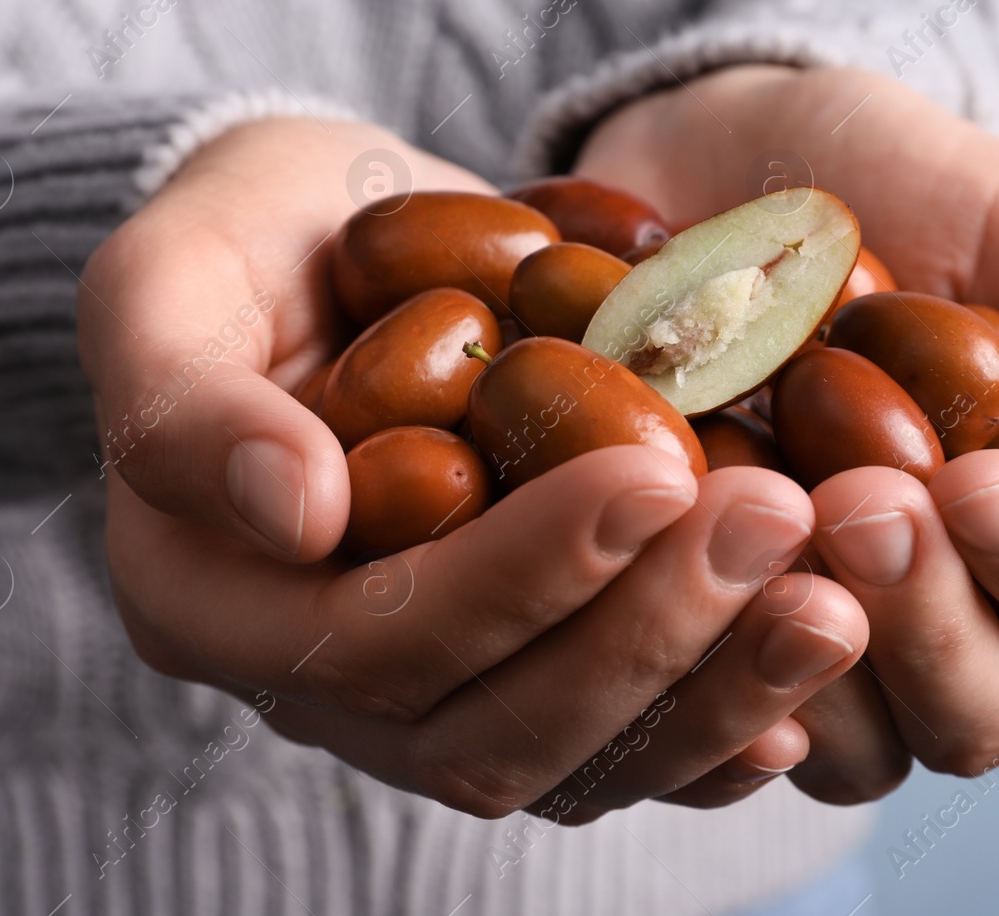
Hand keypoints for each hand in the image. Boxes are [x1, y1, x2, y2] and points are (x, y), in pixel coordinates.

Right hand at [77, 118, 869, 820]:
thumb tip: (295, 512)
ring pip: (569, 760)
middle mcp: (316, 681)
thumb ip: (183, 397)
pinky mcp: (514, 668)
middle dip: (642, 637)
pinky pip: (619, 744)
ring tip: (832, 600)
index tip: (650, 470)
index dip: (516, 578)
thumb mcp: (166, 275)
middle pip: (487, 729)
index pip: (373, 639)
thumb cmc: (240, 239)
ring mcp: (423, 692)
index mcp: (211, 603)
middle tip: (777, 519)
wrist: (317, 246)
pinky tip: (814, 663)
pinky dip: (719, 719)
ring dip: (709, 692)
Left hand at [574, 64, 998, 794]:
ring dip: (810, 659)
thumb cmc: (893, 188)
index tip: (979, 479)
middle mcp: (937, 606)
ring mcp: (810, 629)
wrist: (711, 156)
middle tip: (860, 503)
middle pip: (980, 717)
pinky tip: (660, 604)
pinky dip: (691, 680)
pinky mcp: (693, 625)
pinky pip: (701, 722)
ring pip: (854, 749)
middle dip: (932, 623)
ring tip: (757, 528)